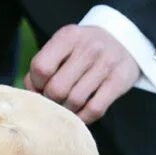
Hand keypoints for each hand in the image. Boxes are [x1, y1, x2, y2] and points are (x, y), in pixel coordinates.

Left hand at [24, 24, 139, 123]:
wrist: (124, 40)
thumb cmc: (84, 49)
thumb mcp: (63, 46)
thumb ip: (44, 65)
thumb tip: (31, 94)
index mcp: (68, 36)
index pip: (41, 68)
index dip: (34, 84)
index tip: (39, 88)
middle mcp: (88, 48)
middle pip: (57, 88)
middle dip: (50, 100)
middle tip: (53, 101)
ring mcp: (106, 64)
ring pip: (75, 101)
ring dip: (66, 110)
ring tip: (66, 107)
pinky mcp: (120, 80)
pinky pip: (95, 109)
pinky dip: (83, 117)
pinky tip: (80, 114)